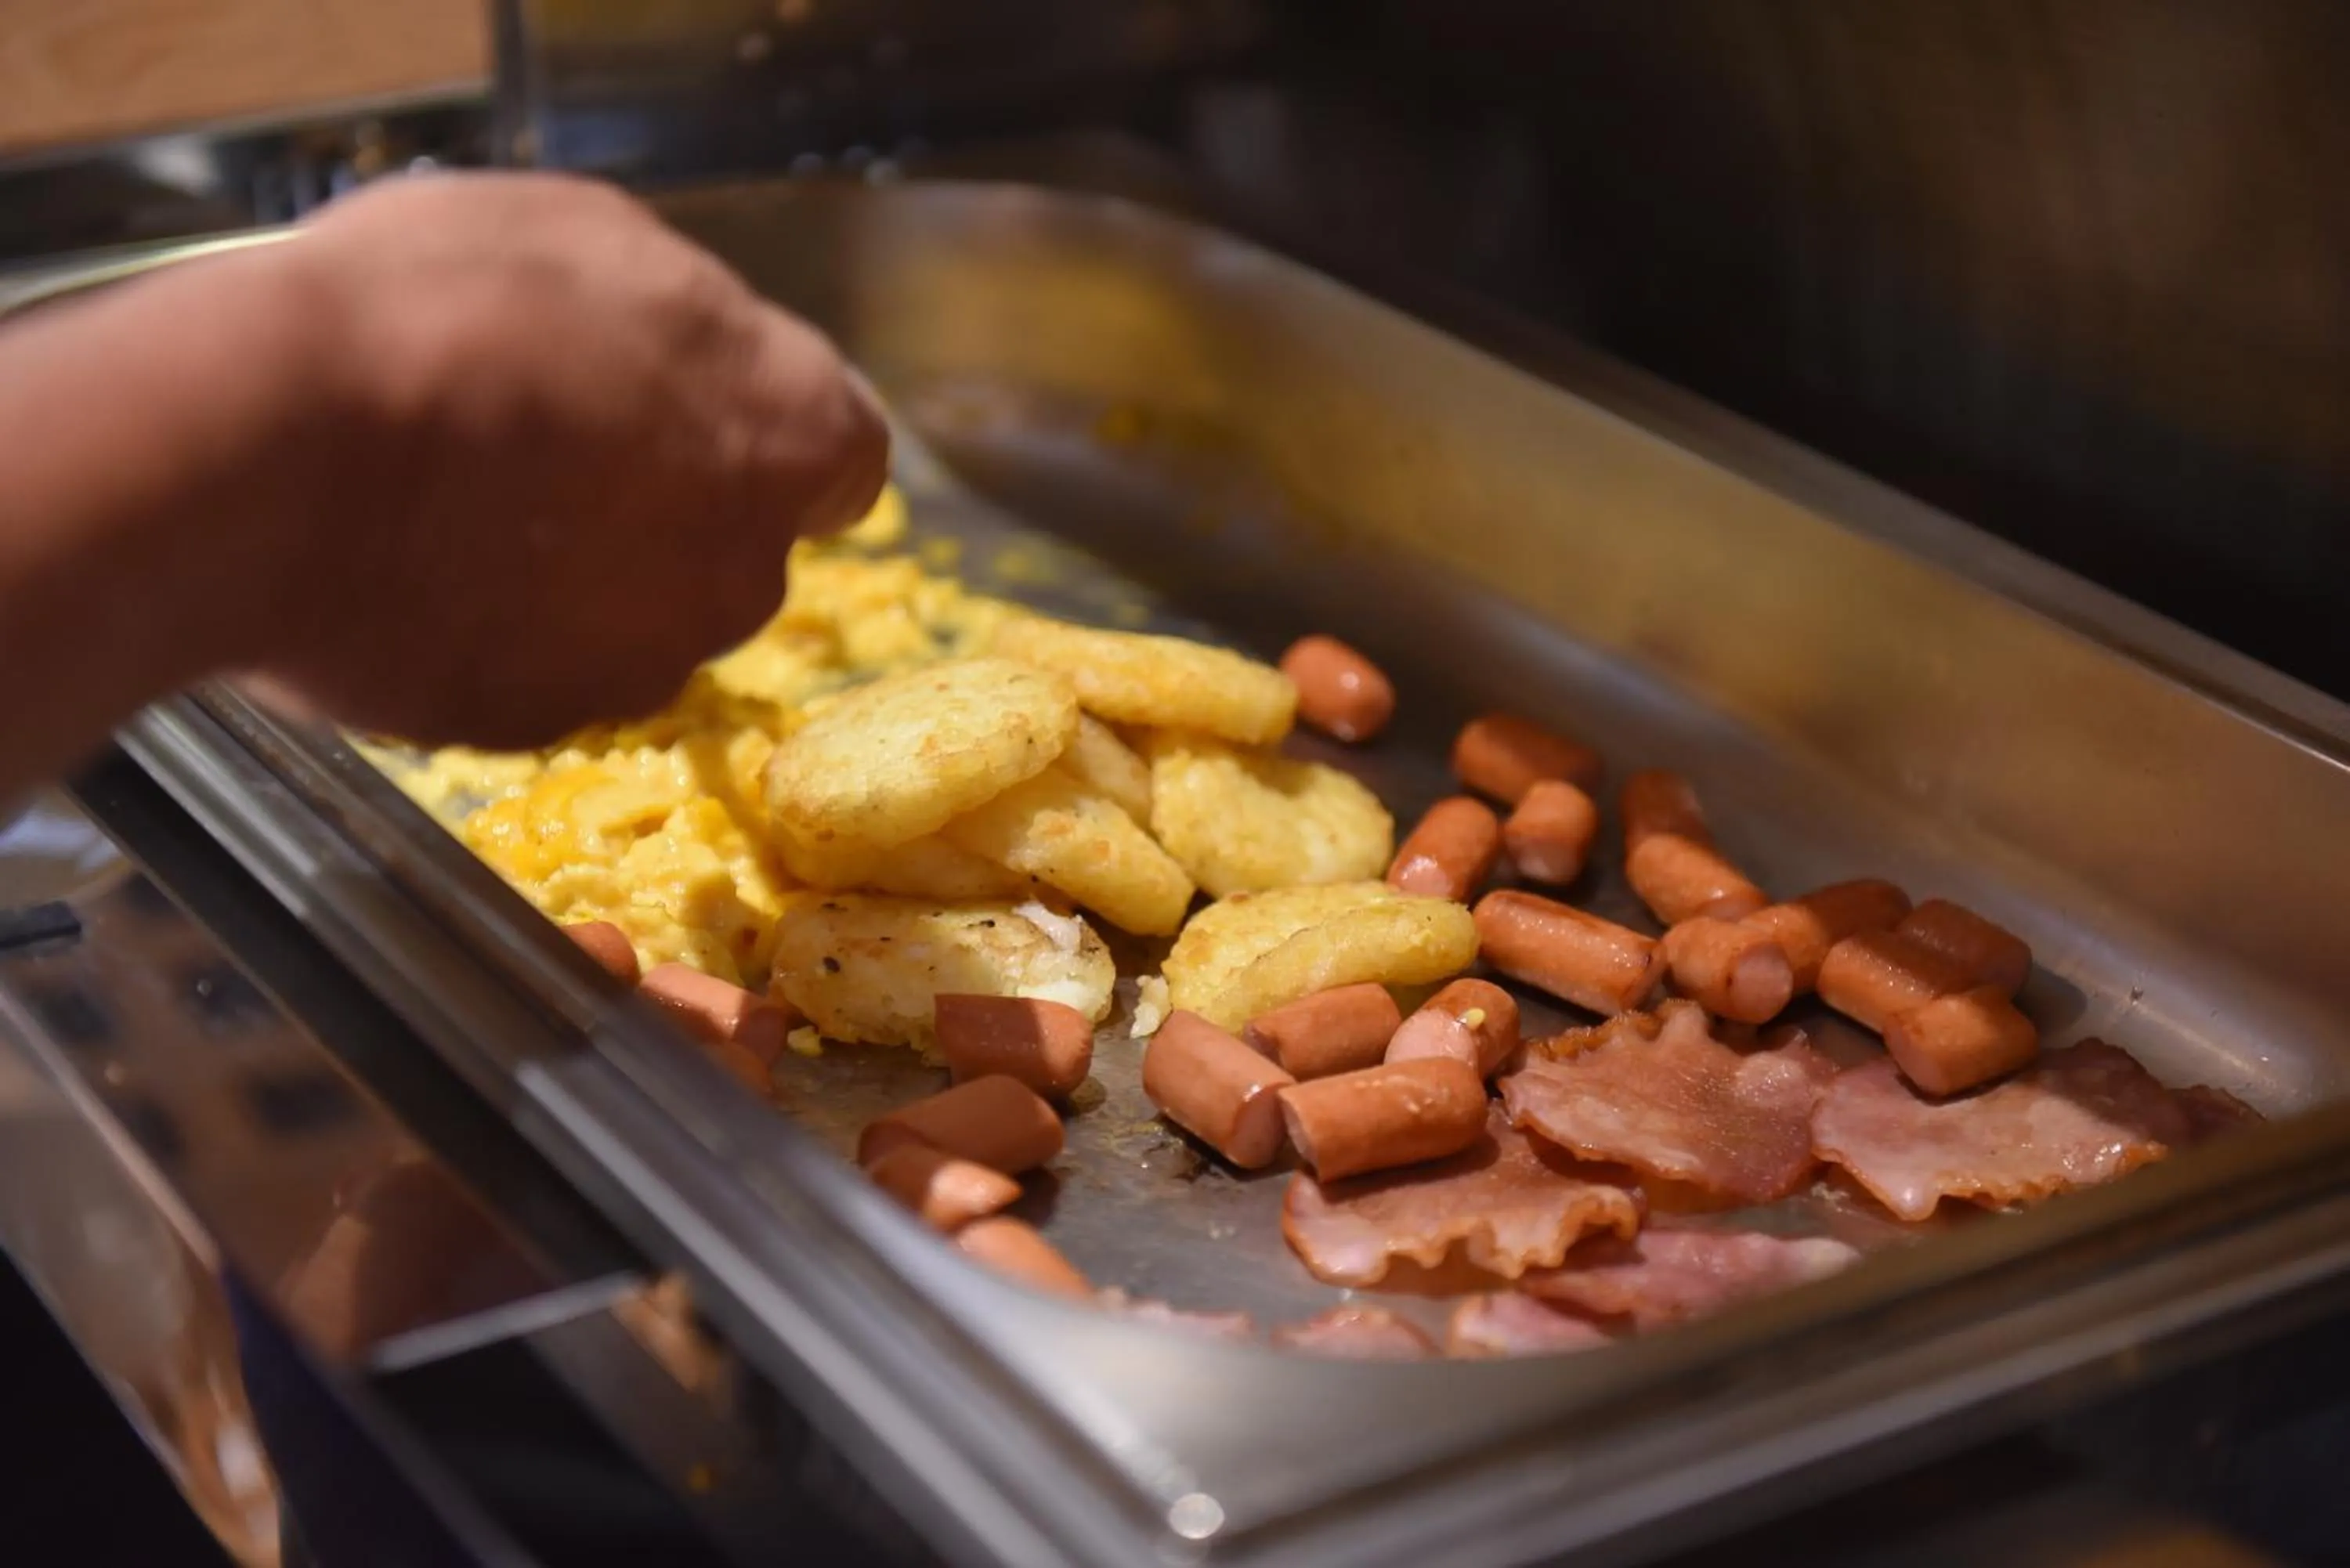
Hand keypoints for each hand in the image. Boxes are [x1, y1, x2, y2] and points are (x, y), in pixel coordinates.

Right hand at [220, 171, 888, 748]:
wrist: (271, 449)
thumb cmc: (442, 307)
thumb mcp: (587, 237)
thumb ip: (676, 319)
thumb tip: (682, 355)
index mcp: (791, 431)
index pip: (838, 456)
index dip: (766, 433)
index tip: (704, 417)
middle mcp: (745, 572)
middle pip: (729, 544)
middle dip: (660, 507)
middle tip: (544, 446)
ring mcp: (641, 663)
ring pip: (630, 619)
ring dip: (572, 578)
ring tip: (452, 505)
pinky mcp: (534, 725)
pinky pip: (526, 672)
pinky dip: (484, 635)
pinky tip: (402, 572)